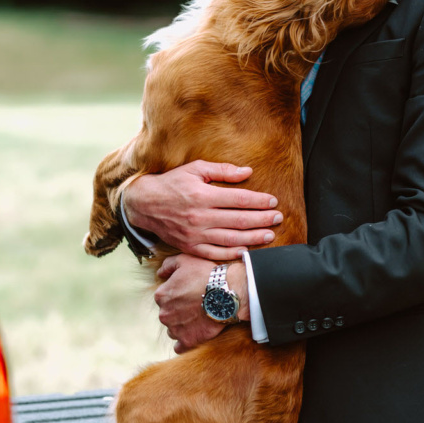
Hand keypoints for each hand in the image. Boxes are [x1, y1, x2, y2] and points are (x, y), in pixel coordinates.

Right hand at [123, 161, 282, 259]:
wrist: (144, 204)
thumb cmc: (172, 183)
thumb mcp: (195, 169)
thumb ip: (222, 170)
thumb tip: (248, 172)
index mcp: (203, 196)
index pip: (239, 199)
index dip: (259, 201)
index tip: (273, 201)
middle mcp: (200, 217)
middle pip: (239, 220)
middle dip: (262, 219)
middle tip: (278, 218)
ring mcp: (195, 235)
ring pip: (231, 239)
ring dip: (253, 238)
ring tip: (270, 235)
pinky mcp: (190, 247)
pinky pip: (215, 253)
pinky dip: (232, 253)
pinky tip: (246, 250)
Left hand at [155, 254, 248, 353]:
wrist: (227, 293)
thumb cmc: (206, 274)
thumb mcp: (185, 260)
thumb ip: (168, 265)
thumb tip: (160, 273)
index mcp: (161, 295)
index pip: (164, 297)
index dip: (177, 294)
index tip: (189, 293)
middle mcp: (164, 314)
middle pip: (168, 314)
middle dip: (179, 311)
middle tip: (196, 305)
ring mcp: (175, 329)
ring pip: (174, 329)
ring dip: (183, 325)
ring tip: (199, 318)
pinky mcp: (188, 341)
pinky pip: (180, 346)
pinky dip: (186, 341)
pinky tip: (195, 333)